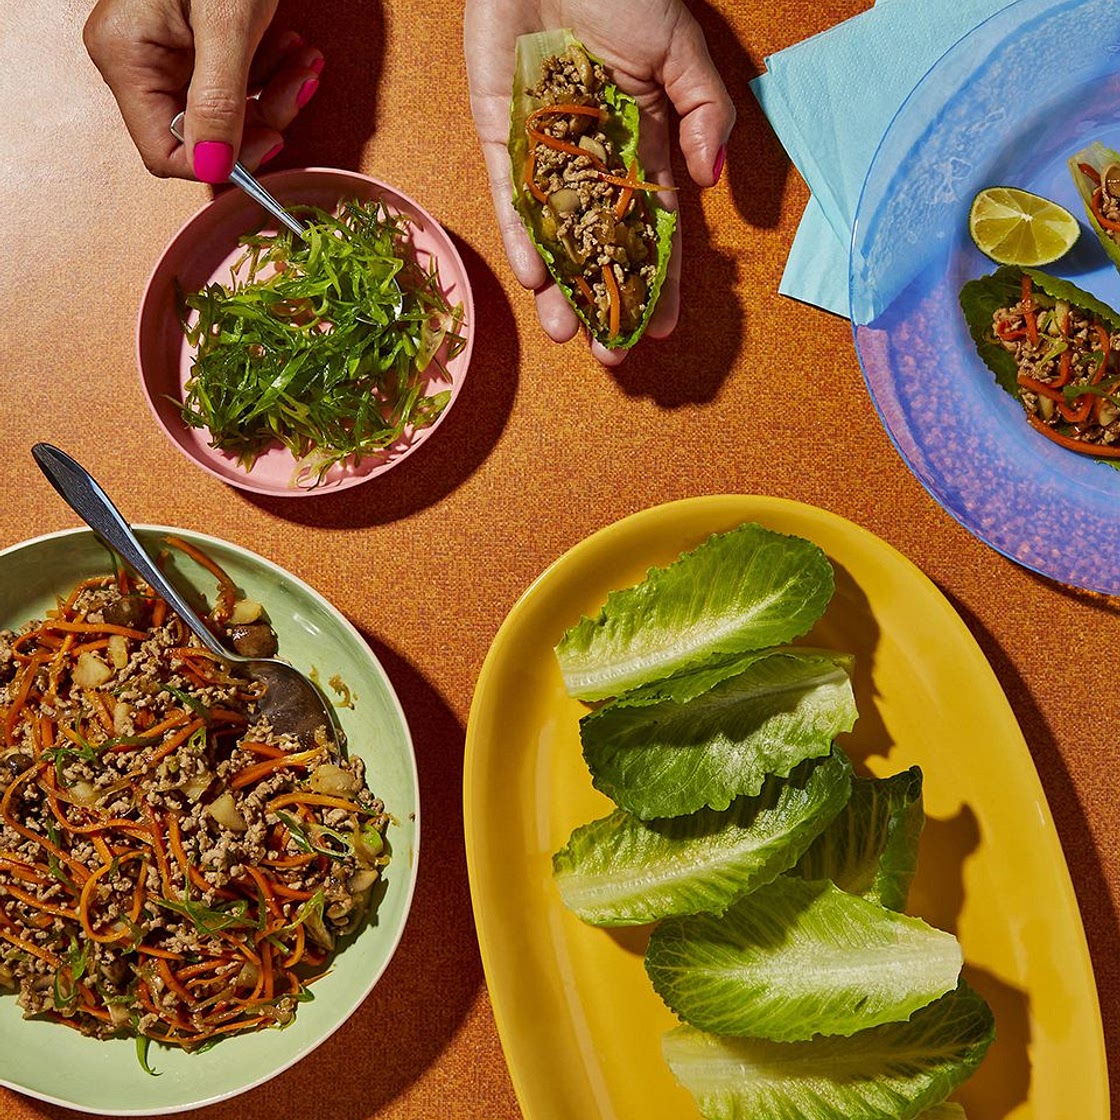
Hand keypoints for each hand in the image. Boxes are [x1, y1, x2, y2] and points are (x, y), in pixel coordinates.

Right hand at [83, 0, 323, 181]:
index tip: (271, 141)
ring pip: (226, 109)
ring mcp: (166, 49)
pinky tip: (295, 50)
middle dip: (261, 119)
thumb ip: (219, 100)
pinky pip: (234, 79)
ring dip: (275, 94)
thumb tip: (214, 167)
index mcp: (126, 57)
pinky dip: (270, 71)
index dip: (220, 160)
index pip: (164, 153)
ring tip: (305, 61)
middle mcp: (138, 59)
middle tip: (300, 88)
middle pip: (202, 133)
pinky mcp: (195, 39)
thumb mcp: (227, 24)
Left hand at [464, 0, 734, 364]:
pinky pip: (509, 193)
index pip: (653, 227)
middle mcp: (592, 160)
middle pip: (599, 245)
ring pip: (553, 232)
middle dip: (603, 300)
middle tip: (606, 354)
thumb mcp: (683, 48)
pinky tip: (533, 275)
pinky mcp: (500, 133)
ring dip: (559, 285)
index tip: (659, 328)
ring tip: (563, 332)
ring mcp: (545, 151)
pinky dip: (520, 232)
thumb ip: (705, 112)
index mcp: (642, 144)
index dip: (657, 279)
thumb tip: (707, 181)